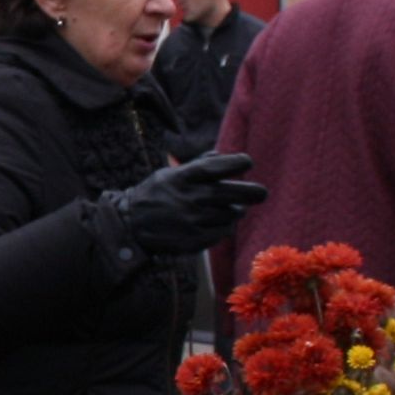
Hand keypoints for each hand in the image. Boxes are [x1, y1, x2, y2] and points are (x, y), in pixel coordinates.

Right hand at [111, 151, 266, 256]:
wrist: (131, 225)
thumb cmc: (154, 194)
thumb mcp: (169, 174)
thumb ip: (196, 165)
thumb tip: (220, 155)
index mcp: (183, 178)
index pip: (215, 167)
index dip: (235, 163)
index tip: (248, 162)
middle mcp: (189, 198)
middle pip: (230, 193)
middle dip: (251, 192)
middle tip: (262, 193)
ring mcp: (192, 221)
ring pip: (229, 215)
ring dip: (236, 211)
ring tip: (235, 209)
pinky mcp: (193, 240)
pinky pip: (221, 233)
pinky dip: (225, 227)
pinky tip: (221, 224)